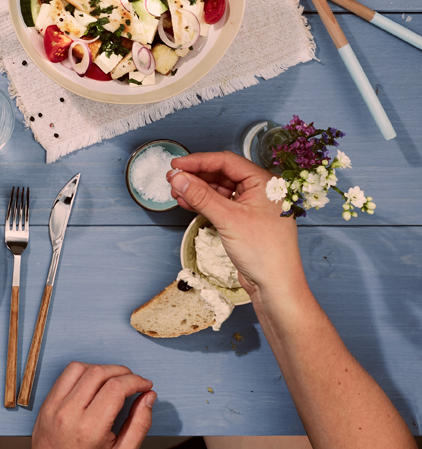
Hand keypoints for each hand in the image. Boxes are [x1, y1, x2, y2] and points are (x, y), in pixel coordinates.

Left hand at [29, 362, 154, 448]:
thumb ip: (139, 425)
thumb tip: (149, 397)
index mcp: (90, 429)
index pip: (115, 388)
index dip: (136, 381)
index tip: (145, 385)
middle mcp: (69, 413)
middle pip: (98, 373)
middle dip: (122, 372)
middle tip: (134, 381)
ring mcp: (53, 406)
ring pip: (78, 368)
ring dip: (101, 368)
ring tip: (115, 380)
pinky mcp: (46, 403)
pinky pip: (64, 376)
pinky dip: (82, 372)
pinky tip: (94, 384)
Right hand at [168, 153, 306, 300]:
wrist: (276, 287)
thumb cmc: (265, 253)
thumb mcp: (228, 220)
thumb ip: (201, 196)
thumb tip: (178, 178)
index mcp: (264, 183)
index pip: (227, 162)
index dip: (199, 161)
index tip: (177, 164)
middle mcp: (260, 191)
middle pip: (222, 174)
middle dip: (196, 176)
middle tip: (173, 178)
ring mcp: (252, 206)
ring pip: (219, 189)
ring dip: (197, 190)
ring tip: (176, 192)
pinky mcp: (244, 220)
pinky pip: (220, 204)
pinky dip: (203, 203)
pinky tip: (186, 202)